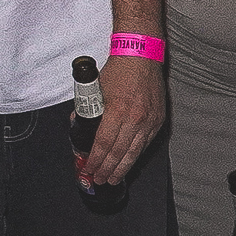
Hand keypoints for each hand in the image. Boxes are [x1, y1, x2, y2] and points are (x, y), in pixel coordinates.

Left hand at [86, 54, 164, 186]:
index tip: (89, 169)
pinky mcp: (158, 120)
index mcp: (117, 110)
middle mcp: (135, 118)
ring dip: (122, 168)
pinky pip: (146, 143)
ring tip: (113, 179)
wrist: (142, 56)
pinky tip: (129, 163)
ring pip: (134, 152)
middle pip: (119, 152)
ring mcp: (149, 120)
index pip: (103, 143)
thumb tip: (78, 123)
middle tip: (99, 179)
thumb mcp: (96, 89)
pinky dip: (136, 155)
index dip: (96, 159)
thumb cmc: (118, 70)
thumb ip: (88, 108)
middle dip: (108, 169)